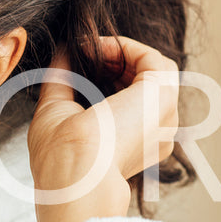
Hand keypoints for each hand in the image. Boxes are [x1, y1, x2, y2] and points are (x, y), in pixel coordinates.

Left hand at [28, 36, 180, 221]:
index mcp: (134, 142)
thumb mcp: (56, 111)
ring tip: (90, 48)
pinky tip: (97, 47)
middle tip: (84, 51)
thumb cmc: (62, 157)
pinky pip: (152, 59)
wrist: (76, 174)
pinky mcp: (162, 95)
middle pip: (143, 84)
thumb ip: (61, 80)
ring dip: (120, 52)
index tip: (79, 61)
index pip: (130, 100)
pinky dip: (124, 47)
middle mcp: (155, 132)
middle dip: (114, 63)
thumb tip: (62, 51)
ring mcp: (163, 115)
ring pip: (152, 70)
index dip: (107, 75)